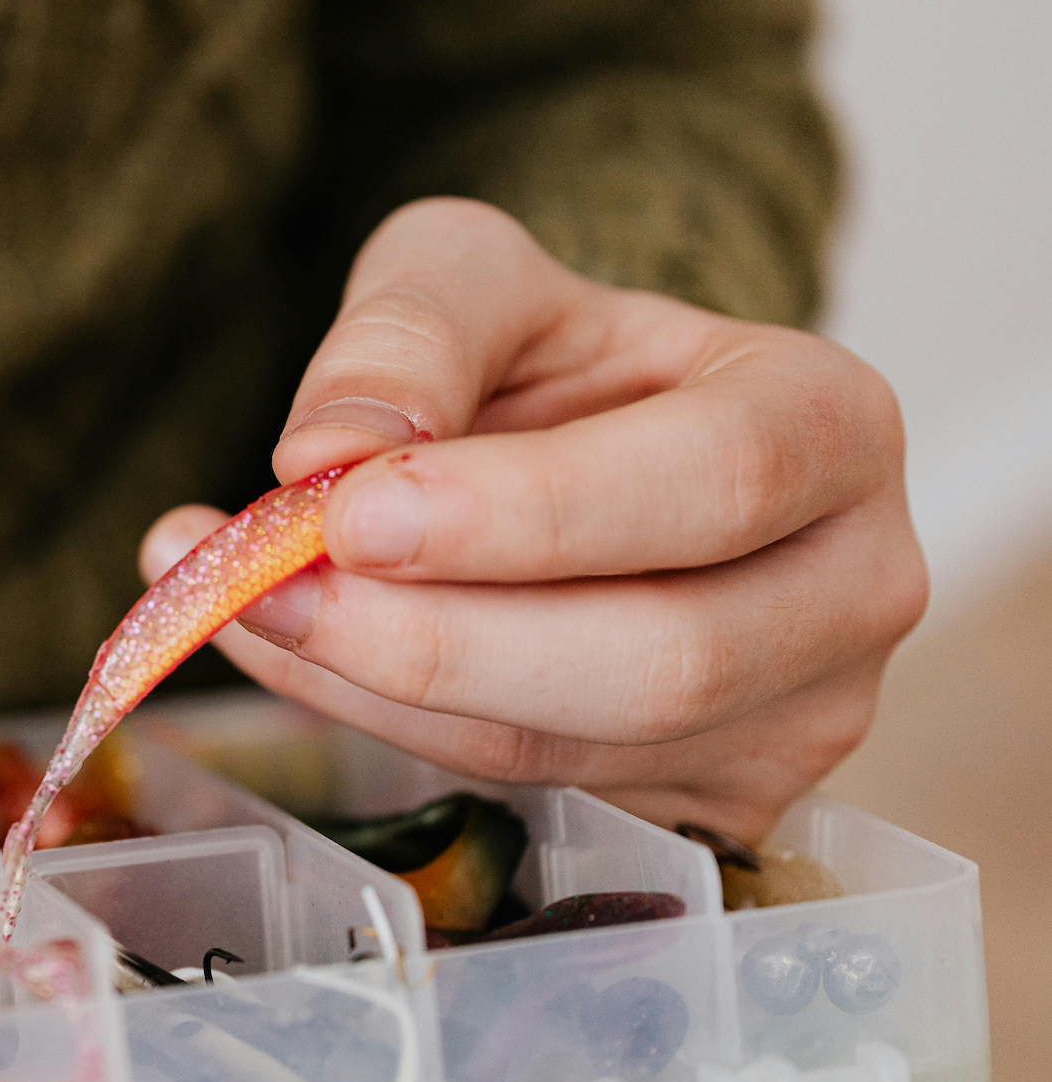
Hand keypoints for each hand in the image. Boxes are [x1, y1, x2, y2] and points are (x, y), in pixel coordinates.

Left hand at [140, 199, 925, 841]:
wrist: (585, 448)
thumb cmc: (550, 356)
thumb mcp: (471, 277)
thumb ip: (407, 332)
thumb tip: (329, 454)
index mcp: (830, 423)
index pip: (714, 482)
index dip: (530, 514)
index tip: (356, 513)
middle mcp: (851, 587)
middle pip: (660, 660)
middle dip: (432, 639)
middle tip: (257, 585)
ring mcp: (792, 720)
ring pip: (568, 749)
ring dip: (371, 686)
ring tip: (230, 596)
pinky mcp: (706, 805)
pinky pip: (521, 789)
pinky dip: (378, 723)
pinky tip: (292, 649)